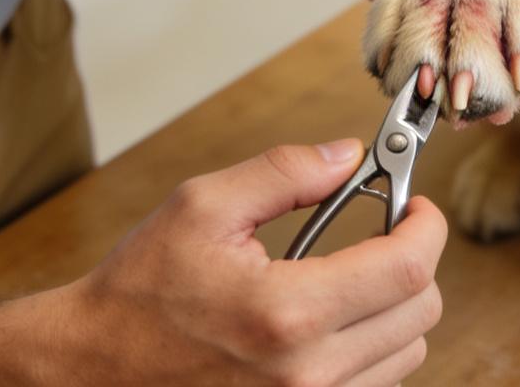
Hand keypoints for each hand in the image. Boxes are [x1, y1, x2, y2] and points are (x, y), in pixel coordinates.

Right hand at [17, 140, 445, 385]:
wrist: (94, 371)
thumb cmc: (139, 293)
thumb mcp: (202, 207)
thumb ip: (285, 172)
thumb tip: (349, 156)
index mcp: (287, 313)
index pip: (408, 268)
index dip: (425, 226)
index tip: (414, 205)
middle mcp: (308, 374)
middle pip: (421, 314)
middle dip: (412, 261)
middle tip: (382, 233)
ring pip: (405, 354)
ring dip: (392, 309)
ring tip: (344, 281)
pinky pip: (373, 385)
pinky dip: (368, 350)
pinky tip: (327, 324)